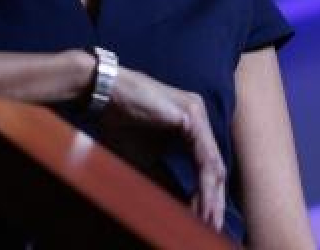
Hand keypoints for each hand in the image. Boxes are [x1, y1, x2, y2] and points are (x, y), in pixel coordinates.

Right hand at [100, 67, 225, 231]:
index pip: (205, 165)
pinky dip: (204, 182)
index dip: (207, 194)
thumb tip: (176, 203)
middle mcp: (198, 117)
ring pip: (213, 163)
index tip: (204, 220)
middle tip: (212, 227)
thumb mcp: (145, 156)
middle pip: (214, 166)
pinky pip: (204, 156)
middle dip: (213, 200)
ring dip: (211, 196)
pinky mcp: (190, 116)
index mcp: (190, 124)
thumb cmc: (120, 121)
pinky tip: (204, 201)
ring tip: (208, 220)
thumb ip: (163, 175)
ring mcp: (197, 114)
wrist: (105, 92)